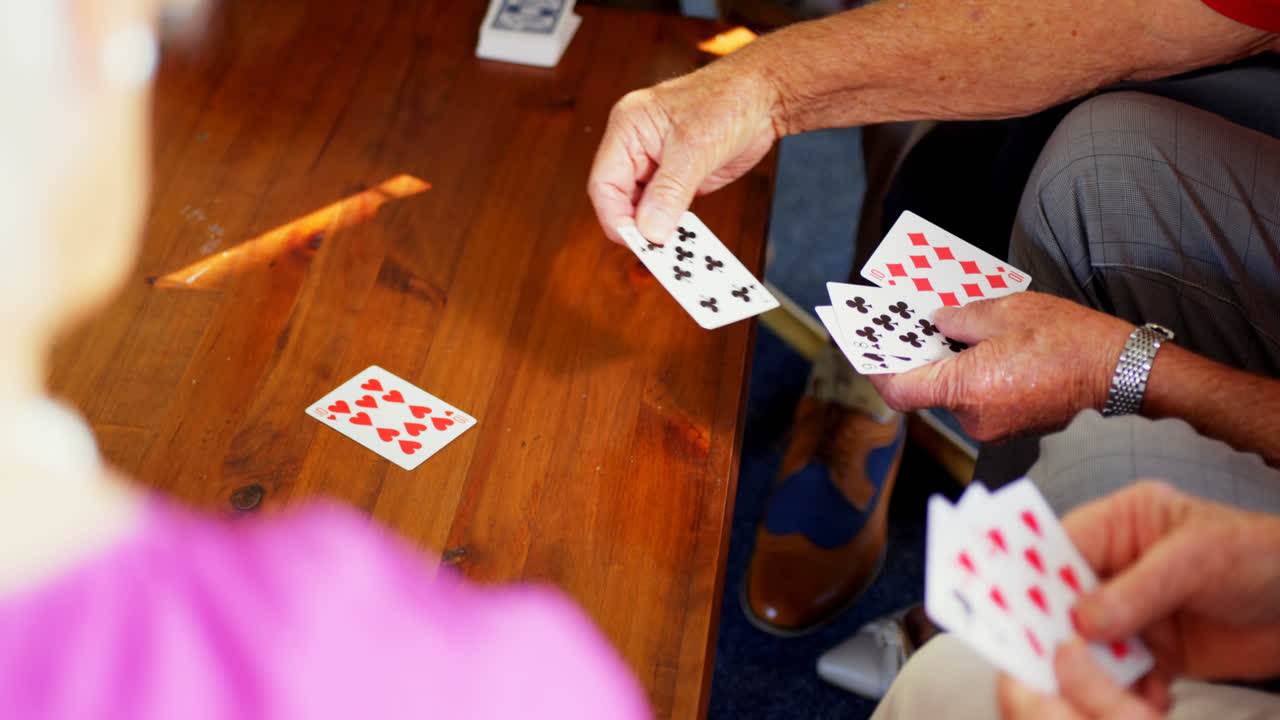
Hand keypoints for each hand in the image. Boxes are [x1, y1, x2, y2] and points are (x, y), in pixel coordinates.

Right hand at [587, 48, 782, 244]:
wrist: (766, 94)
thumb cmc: (729, 99)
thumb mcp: (696, 146)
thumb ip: (670, 190)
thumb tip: (650, 230)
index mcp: (628, 129)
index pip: (604, 183)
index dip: (616, 217)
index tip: (638, 243)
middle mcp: (636, 147)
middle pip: (620, 200)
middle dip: (636, 227)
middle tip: (659, 253)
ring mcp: (657, 165)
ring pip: (642, 209)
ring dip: (656, 231)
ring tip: (676, 251)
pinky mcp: (678, 179)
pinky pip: (667, 210)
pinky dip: (674, 228)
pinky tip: (688, 241)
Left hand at [868, 292, 1132, 441]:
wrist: (1122, 372)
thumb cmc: (1068, 340)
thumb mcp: (1005, 311)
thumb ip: (959, 318)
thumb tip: (936, 321)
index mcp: (965, 389)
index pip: (898, 392)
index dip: (878, 370)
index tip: (868, 349)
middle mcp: (973, 417)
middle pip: (928, 390)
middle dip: (923, 357)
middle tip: (918, 324)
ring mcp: (994, 427)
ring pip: (955, 394)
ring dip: (954, 366)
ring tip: (964, 330)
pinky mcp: (1012, 427)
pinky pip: (980, 400)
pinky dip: (976, 377)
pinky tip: (991, 350)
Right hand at [1000, 481, 1279, 717]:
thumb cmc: (1262, 557)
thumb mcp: (1197, 560)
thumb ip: (1137, 590)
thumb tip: (1080, 622)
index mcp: (1120, 525)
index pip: (1055, 546)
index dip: (1027, 574)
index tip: (1006, 606)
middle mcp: (1117, 566)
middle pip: (1062, 598)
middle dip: (1053, 628)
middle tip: (1043, 657)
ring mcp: (1132, 611)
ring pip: (1087, 644)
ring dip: (1092, 670)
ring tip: (1097, 690)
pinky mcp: (1153, 651)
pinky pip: (1121, 675)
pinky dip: (1126, 692)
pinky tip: (1148, 699)